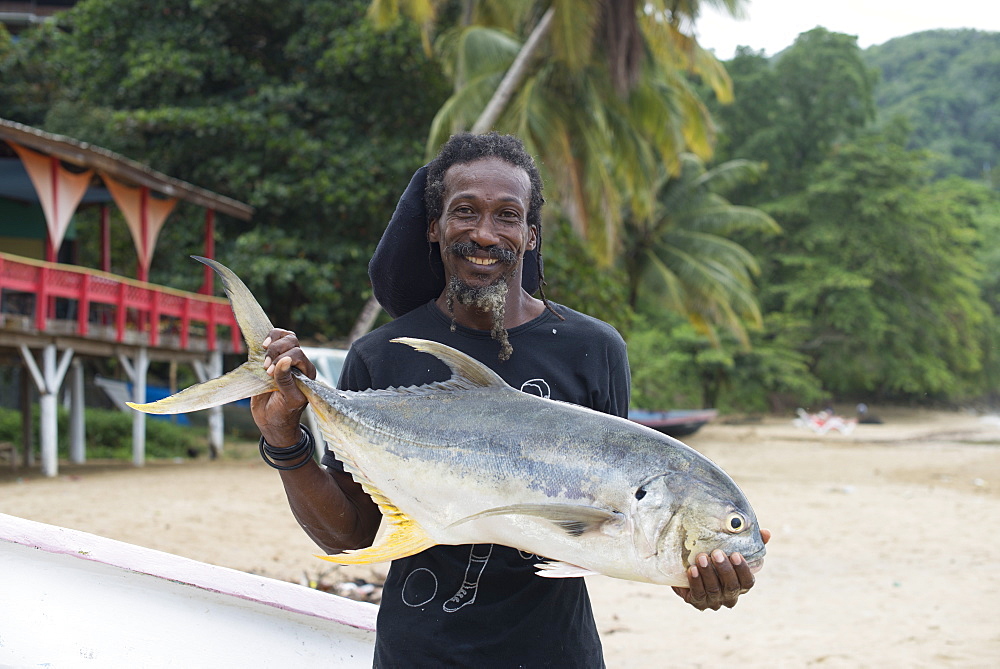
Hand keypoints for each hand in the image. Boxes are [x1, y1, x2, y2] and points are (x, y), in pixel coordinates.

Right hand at [250, 328, 317, 446]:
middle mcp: (298, 364)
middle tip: (266, 368)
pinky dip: (267, 338)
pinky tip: (262, 346)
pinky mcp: (272, 359)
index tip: (270, 373)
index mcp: (307, 373)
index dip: (283, 360)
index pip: (297, 354)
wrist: (271, 420)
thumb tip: (285, 359)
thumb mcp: (288, 399)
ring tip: (264, 356)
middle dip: (276, 351)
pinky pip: (273, 341)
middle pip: (291, 341)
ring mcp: (285, 359)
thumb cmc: (284, 412)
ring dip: (272, 343)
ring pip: (285, 337)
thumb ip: (286, 380)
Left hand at [672, 528, 770, 610]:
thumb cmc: (714, 557)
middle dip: (724, 569)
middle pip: (732, 586)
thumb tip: (766, 533)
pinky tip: (692, 569)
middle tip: (716, 553)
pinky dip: (696, 581)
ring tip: (701, 557)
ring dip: (708, 573)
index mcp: (741, 585)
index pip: (748, 582)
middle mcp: (730, 596)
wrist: (687, 568)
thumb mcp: (730, 548)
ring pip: (714, 590)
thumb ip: (750, 542)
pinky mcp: (698, 602)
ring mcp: (714, 601)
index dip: (743, 569)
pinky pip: (698, 594)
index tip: (735, 554)